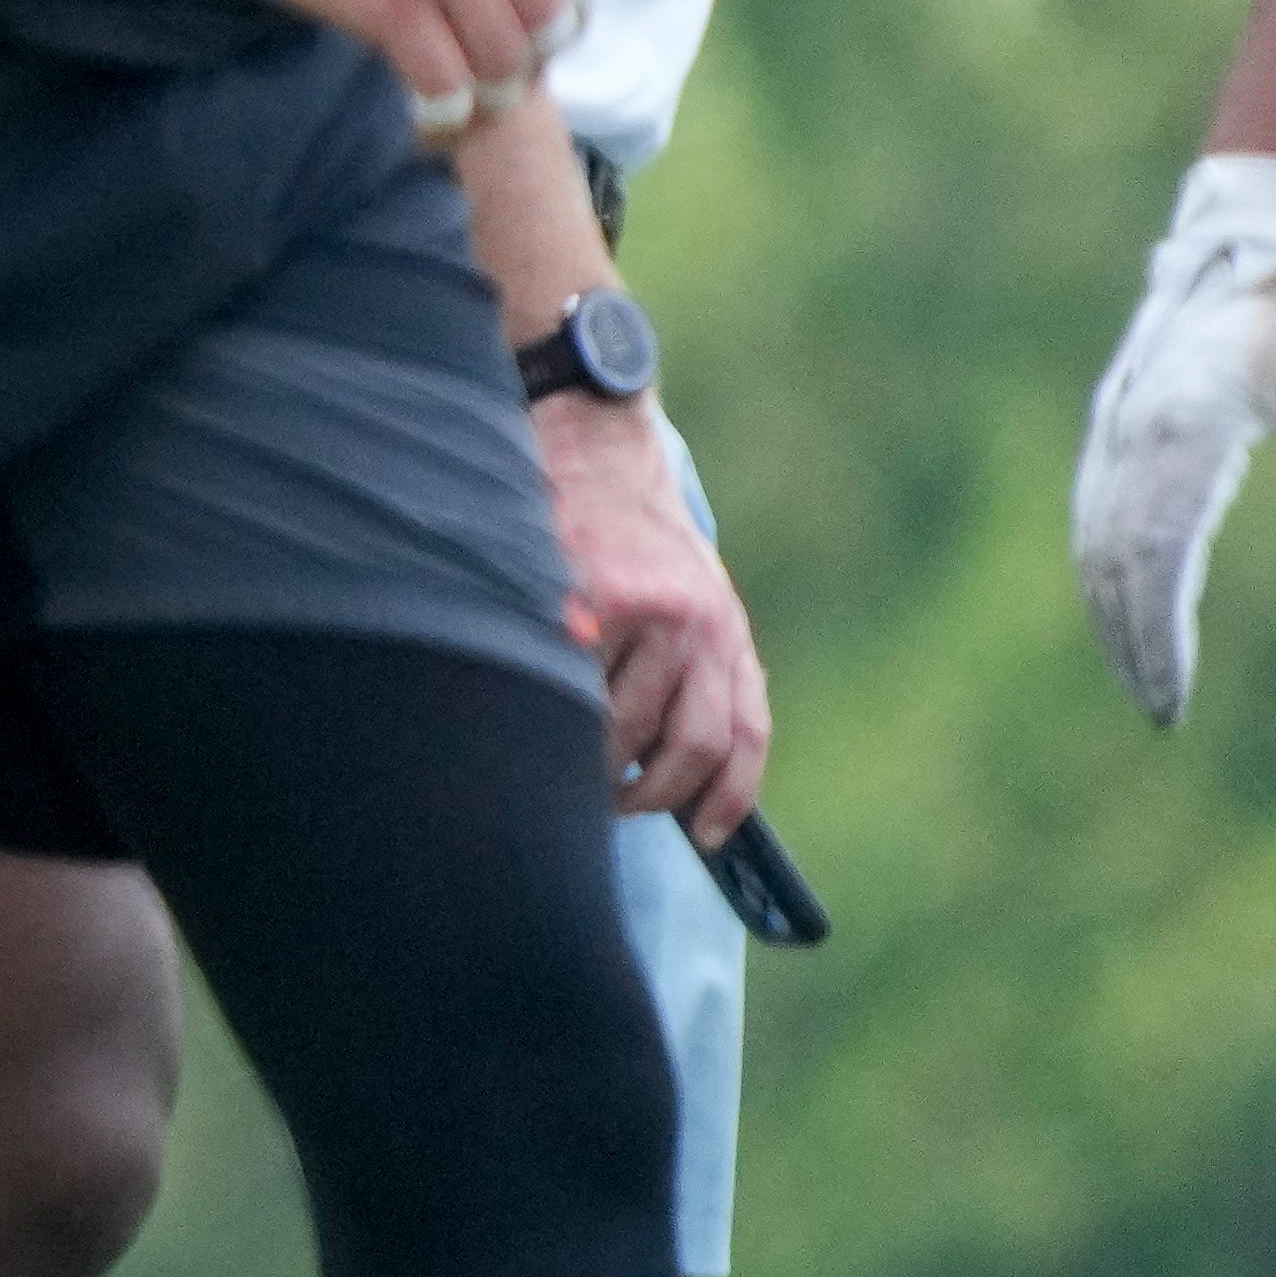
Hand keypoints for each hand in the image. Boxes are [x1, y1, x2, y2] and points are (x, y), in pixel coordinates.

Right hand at [205, 0, 581, 113]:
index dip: (557, 22)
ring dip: (485, 90)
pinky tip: (428, 111)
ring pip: (501, 60)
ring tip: (462, 98)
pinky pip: (443, 80)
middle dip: (521, 61)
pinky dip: (443, 108)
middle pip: (544, 27)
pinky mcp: (388, 2)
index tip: (527, 39)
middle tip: (489, 75)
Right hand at [535, 393, 766, 828]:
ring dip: (588, 755)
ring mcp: (651, 611)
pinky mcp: (595, 596)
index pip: (744, 734)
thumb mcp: (685, 593)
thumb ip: (691, 664)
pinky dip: (550, 702)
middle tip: (609, 803)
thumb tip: (670, 762)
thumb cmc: (628, 530)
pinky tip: (531, 693)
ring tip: (562, 752)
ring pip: (617, 726)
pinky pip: (572, 684)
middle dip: (646, 792)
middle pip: (686, 747)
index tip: (703, 835)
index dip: (727, 798)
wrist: (596, 440)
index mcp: (727, 629)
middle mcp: (704, 623)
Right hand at [1074, 149, 1275, 719]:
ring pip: (1091, 525)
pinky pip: (1099, 493)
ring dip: (1109, 600)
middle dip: (1128, 637)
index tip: (1173, 710)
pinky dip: (1106, 554)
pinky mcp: (1131, 394)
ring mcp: (1120, 403)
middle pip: (1105, 553)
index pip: (1145, 561)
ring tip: (1143, 660)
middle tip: (1161, 707)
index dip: (1155, 643)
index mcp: (1177, 426)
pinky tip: (1134, 581)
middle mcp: (1128, 419)